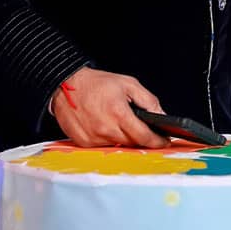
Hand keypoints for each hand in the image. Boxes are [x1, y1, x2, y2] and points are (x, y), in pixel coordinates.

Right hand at [51, 67, 165, 147]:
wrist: (66, 85)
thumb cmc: (96, 83)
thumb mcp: (128, 84)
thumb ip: (148, 100)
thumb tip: (161, 115)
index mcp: (119, 113)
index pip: (144, 136)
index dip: (157, 141)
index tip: (164, 141)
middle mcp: (106, 128)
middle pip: (133, 143)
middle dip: (140, 137)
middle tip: (140, 126)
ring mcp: (94, 137)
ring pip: (118, 145)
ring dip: (123, 137)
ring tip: (117, 121)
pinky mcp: (84, 142)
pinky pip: (103, 146)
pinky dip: (108, 139)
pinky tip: (105, 125)